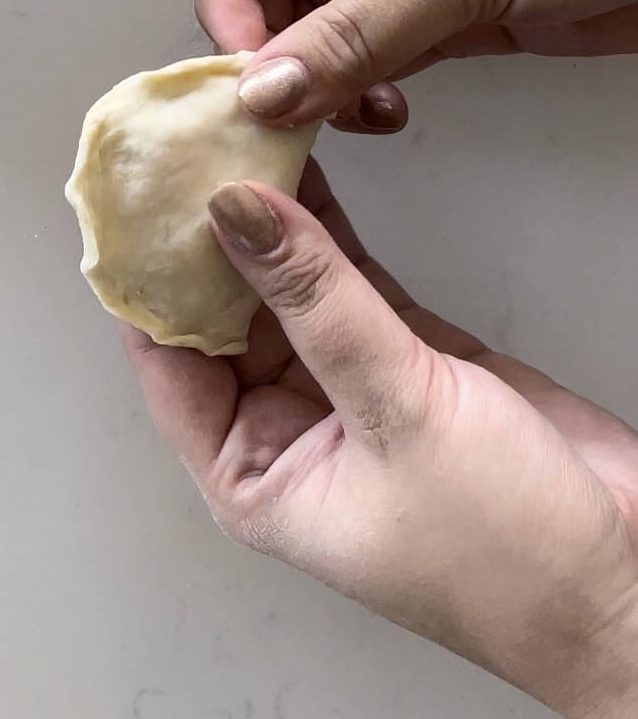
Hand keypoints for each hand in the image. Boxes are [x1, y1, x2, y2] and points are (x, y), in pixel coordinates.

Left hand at [124, 163, 637, 718]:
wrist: (633, 585)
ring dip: (262, 216)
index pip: (166, 355)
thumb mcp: (397, 414)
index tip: (131, 190)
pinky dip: (323, 224)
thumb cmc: (512, 559)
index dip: (144, 270)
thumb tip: (234, 213)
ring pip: (280, 284)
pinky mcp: (403, 355)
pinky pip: (343, 277)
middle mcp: (284, 429)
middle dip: (201, 230)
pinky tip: (300, 166)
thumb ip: (315, 301)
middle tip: (185, 140)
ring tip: (233, 133)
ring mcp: (345, 385)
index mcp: (252, 475)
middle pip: (217, 309)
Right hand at [198, 0, 637, 129]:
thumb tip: (260, 93)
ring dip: (323, 73)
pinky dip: (369, 86)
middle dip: (275, 42)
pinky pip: (386, 48)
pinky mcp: (466, 1)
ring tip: (339, 119)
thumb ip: (356, 30)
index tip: (240, 65)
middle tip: (278, 112)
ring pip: (331, 18)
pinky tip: (380, 114)